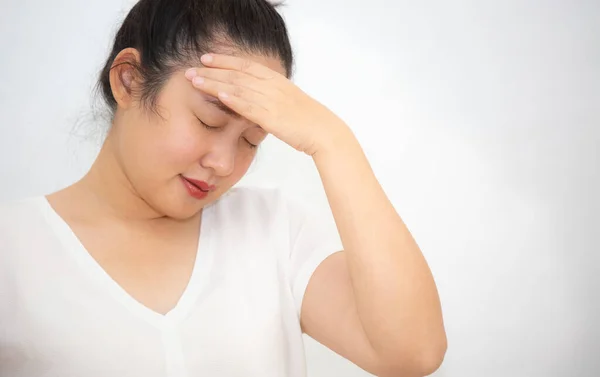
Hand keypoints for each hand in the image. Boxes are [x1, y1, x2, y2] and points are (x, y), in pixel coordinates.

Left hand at [184, 54, 347, 155]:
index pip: (245, 65)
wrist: (324, 132)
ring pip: (238, 88)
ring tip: (195, 81)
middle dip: (212, 71)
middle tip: (190, 69)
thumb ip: (271, 98)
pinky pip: (249, 106)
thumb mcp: (288, 102)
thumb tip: (255, 101)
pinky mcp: (271, 117)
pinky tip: (219, 95)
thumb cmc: (307, 121)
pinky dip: (233, 99)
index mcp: (276, 80)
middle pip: (237, 74)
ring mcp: (271, 101)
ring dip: (215, 83)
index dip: (224, 60)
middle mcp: (272, 86)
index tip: (206, 59)